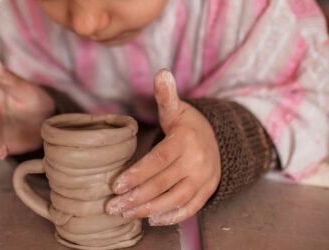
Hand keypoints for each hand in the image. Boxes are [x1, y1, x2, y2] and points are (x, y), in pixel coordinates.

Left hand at [106, 70, 220, 225]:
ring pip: (175, 199)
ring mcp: (204, 179)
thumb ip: (166, 95)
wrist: (219, 139)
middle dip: (136, 197)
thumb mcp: (177, 109)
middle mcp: (197, 162)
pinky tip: (151, 220)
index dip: (138, 174)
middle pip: (163, 183)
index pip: (159, 160)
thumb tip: (161, 73)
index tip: (115, 185)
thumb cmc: (189, 125)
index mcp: (185, 141)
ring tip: (125, 214)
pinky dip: (171, 217)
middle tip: (111, 206)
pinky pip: (190, 208)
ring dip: (148, 209)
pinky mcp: (207, 191)